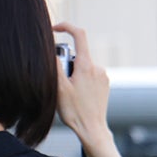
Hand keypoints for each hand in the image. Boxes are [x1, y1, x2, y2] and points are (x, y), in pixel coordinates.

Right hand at [53, 23, 127, 156]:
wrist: (92, 129)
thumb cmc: (74, 111)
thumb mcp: (59, 87)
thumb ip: (55, 65)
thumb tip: (51, 49)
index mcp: (86, 65)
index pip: (79, 35)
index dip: (66, 27)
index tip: (55, 29)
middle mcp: (97, 67)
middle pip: (77, 54)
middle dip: (65, 62)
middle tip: (60, 81)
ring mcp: (103, 76)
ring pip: (82, 65)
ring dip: (72, 73)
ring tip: (69, 93)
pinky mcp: (105, 84)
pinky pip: (89, 74)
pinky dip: (80, 79)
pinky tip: (78, 96)